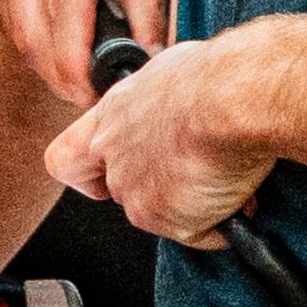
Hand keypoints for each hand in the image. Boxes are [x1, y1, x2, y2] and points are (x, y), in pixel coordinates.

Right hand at [0, 0, 174, 105]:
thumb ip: (147, 11)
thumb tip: (145, 72)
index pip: (67, 10)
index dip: (79, 66)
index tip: (96, 97)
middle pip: (34, 34)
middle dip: (63, 75)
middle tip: (91, 94)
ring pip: (17, 36)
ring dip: (49, 61)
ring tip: (83, 58)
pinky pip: (5, 23)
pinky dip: (33, 36)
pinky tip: (57, 22)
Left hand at [43, 29, 274, 247]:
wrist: (231, 98)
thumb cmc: (212, 76)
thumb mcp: (174, 73)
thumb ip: (160, 102)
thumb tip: (178, 106)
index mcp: (113, 116)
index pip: (67, 158)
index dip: (86, 172)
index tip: (108, 173)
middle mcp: (113, 155)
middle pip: (122, 190)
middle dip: (160, 189)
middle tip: (196, 172)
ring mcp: (133, 191)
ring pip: (160, 214)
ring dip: (194, 205)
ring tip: (228, 177)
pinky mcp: (161, 218)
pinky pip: (197, 232)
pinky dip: (220, 222)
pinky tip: (238, 194)